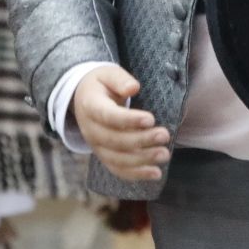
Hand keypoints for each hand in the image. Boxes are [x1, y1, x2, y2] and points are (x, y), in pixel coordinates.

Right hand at [70, 65, 169, 181]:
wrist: (83, 99)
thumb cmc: (101, 84)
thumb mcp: (107, 73)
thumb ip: (120, 80)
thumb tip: (133, 88)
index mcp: (90, 106)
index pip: (108, 116)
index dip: (129, 120)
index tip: (151, 118)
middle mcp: (90, 130)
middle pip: (114, 140)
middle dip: (141, 140)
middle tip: (164, 135)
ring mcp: (96, 146)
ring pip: (117, 159)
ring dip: (142, 160)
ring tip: (164, 154)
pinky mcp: (104, 156)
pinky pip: (118, 169)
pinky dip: (136, 174)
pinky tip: (156, 173)